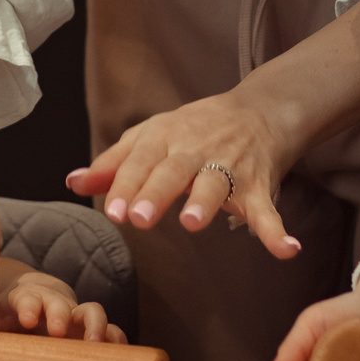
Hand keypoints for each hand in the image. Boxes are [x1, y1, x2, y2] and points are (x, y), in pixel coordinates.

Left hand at [0, 269, 127, 344]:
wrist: (27, 310)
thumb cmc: (3, 326)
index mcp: (20, 302)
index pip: (25, 296)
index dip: (27, 304)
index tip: (25, 316)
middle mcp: (50, 306)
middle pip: (58, 301)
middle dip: (59, 312)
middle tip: (56, 329)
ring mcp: (74, 318)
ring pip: (89, 311)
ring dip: (92, 324)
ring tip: (92, 343)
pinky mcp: (90, 334)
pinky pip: (109, 332)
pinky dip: (114, 339)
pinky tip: (116, 351)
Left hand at [68, 88, 301, 256]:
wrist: (258, 111)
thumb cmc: (193, 129)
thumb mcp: (150, 137)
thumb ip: (113, 164)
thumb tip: (72, 182)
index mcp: (164, 138)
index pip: (140, 162)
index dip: (125, 186)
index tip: (112, 211)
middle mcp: (195, 150)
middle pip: (173, 171)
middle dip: (156, 193)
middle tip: (140, 218)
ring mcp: (229, 167)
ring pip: (216, 184)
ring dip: (206, 202)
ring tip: (192, 223)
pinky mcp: (258, 186)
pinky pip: (268, 211)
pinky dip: (276, 231)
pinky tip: (287, 249)